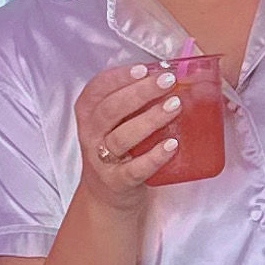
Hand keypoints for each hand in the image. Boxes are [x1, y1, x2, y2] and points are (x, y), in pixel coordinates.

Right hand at [75, 60, 183, 214]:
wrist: (107, 196)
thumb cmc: (118, 150)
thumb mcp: (115, 123)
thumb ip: (134, 102)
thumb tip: (169, 76)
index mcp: (89, 114)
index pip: (97, 89)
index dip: (119, 77)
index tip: (144, 68)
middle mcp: (91, 135)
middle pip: (110, 109)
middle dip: (140, 92)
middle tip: (168, 81)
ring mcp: (102, 160)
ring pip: (121, 137)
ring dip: (150, 119)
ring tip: (175, 106)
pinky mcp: (117, 182)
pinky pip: (134, 169)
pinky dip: (154, 157)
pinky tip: (171, 145)